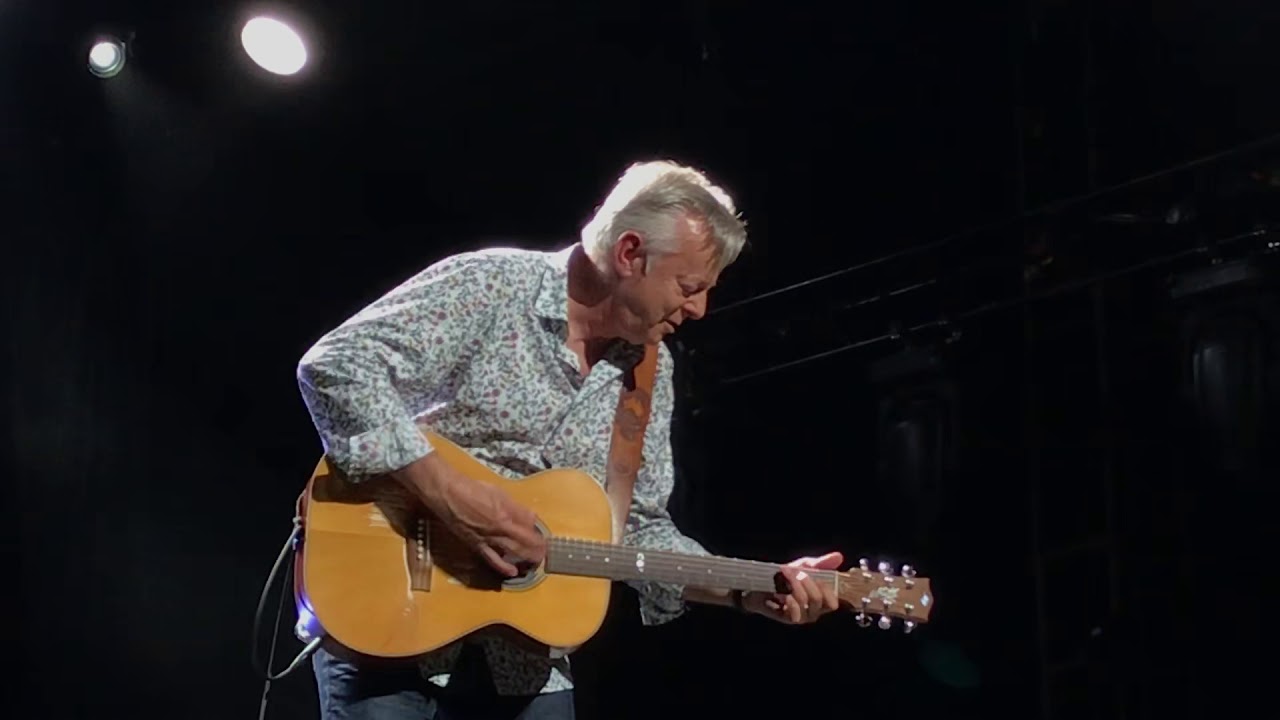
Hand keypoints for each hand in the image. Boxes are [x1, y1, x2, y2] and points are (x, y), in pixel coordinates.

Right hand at [406, 455, 545, 576]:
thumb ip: (514, 506)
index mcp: (507, 510)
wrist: (449, 495)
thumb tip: (528, 517)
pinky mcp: (477, 545)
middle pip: (526, 540)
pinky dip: (504, 567)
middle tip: (544, 553)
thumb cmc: (473, 489)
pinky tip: (513, 572)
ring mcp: (490, 537)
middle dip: (537, 548)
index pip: (530, 523)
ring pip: (513, 551)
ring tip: (535, 562)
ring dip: (526, 557)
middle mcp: (501, 526)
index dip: (536, 530)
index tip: (539, 534)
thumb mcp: (499, 492)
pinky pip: (493, 559)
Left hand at [743, 551, 843, 624]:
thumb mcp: (805, 566)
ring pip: (805, 602)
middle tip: (796, 572)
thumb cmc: (787, 577)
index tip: (816, 576)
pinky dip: (791, 602)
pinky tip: (785, 595)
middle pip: (818, 599)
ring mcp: (802, 616)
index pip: (833, 603)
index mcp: (821, 600)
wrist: (762, 584)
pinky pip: (796, 615)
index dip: (826, 590)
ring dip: (795, 585)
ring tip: (786, 576)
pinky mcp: (788, 619)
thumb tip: (839, 556)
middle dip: (807, 581)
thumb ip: (822, 563)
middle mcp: (814, 611)